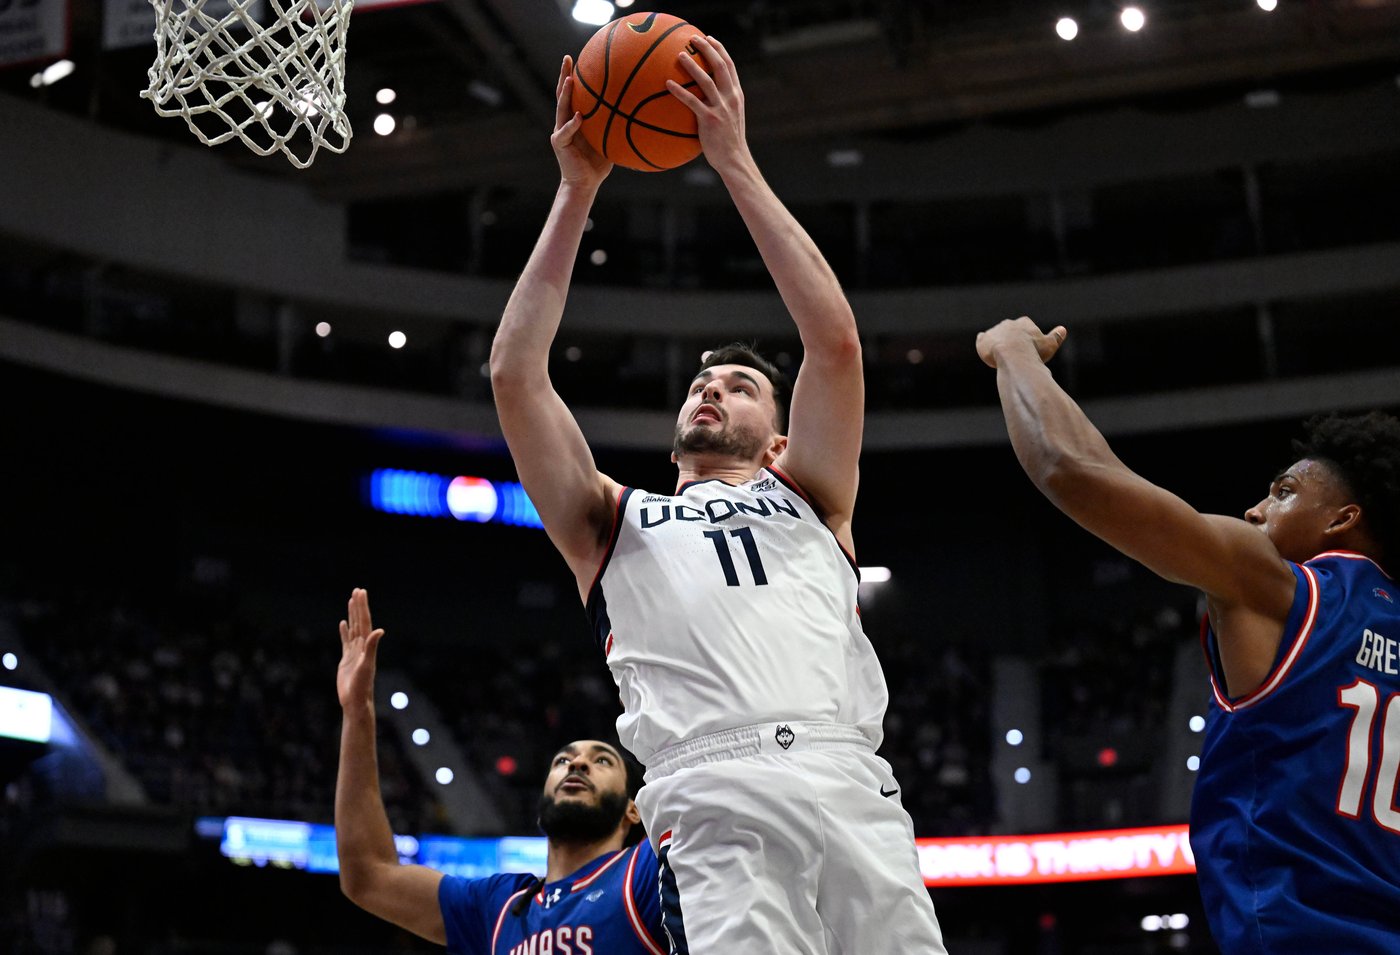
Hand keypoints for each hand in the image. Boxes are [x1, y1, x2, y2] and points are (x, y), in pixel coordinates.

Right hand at [337, 588, 383, 709]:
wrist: (355, 701)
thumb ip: (372, 647)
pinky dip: (344, 631)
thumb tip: (380, 630)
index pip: (364, 621)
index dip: (362, 607)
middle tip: (357, 590)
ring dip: (353, 615)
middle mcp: (362, 646)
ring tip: (351, 601)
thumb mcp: (366, 665)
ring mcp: (354, 652)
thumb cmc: (361, 686)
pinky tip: (343, 623)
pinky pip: (345, 641)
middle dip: (359, 606)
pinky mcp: (346, 659)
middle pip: (360, 621)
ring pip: (353, 629)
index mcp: (367, 646)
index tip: (361, 592)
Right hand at [552, 55, 611, 187]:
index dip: (575, 76)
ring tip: (570, 79)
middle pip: (562, 94)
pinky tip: (579, 116)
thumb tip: (639, 113)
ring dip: (565, 93)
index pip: (574, 93)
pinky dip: (573, 124)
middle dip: (564, 75)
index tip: (580, 58)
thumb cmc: (598, 163)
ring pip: (561, 108)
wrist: (585, 184)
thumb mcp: (610, 140)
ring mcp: (560, 132)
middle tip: (568, 58)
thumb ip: (617, 126)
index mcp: (575, 119)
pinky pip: (566, 132)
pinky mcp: (560, 144)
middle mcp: (565, 122)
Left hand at [666, 35, 749, 174]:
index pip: (730, 66)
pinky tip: (667, 84)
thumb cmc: (728, 142)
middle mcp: (731, 98)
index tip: (709, 39)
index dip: (719, 50)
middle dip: (707, 49)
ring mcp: (721, 108)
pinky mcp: (710, 119)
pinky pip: (692, 101)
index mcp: (736, 95)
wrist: (734, 160)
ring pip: (706, 80)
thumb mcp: (730, 118)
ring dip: (692, 66)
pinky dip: (679, 91)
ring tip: (679, 55)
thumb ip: (721, 104)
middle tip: (693, 38)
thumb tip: (703, 97)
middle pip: (720, 66)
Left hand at [976, 317, 1067, 368]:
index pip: (1026, 325)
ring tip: (1003, 357)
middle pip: (1010, 330)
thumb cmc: (1033, 351)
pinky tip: (987, 349)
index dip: (1028, 337)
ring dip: (998, 343)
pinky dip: (984, 343)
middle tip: (1016, 353)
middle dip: (1012, 339)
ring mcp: (995, 331)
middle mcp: (1008, 323)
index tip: (1029, 347)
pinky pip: (982, 339)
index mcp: (1024, 322)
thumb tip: (1063, 330)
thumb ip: (1056, 337)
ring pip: (996, 335)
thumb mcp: (1049, 345)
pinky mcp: (983, 340)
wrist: (1013, 356)